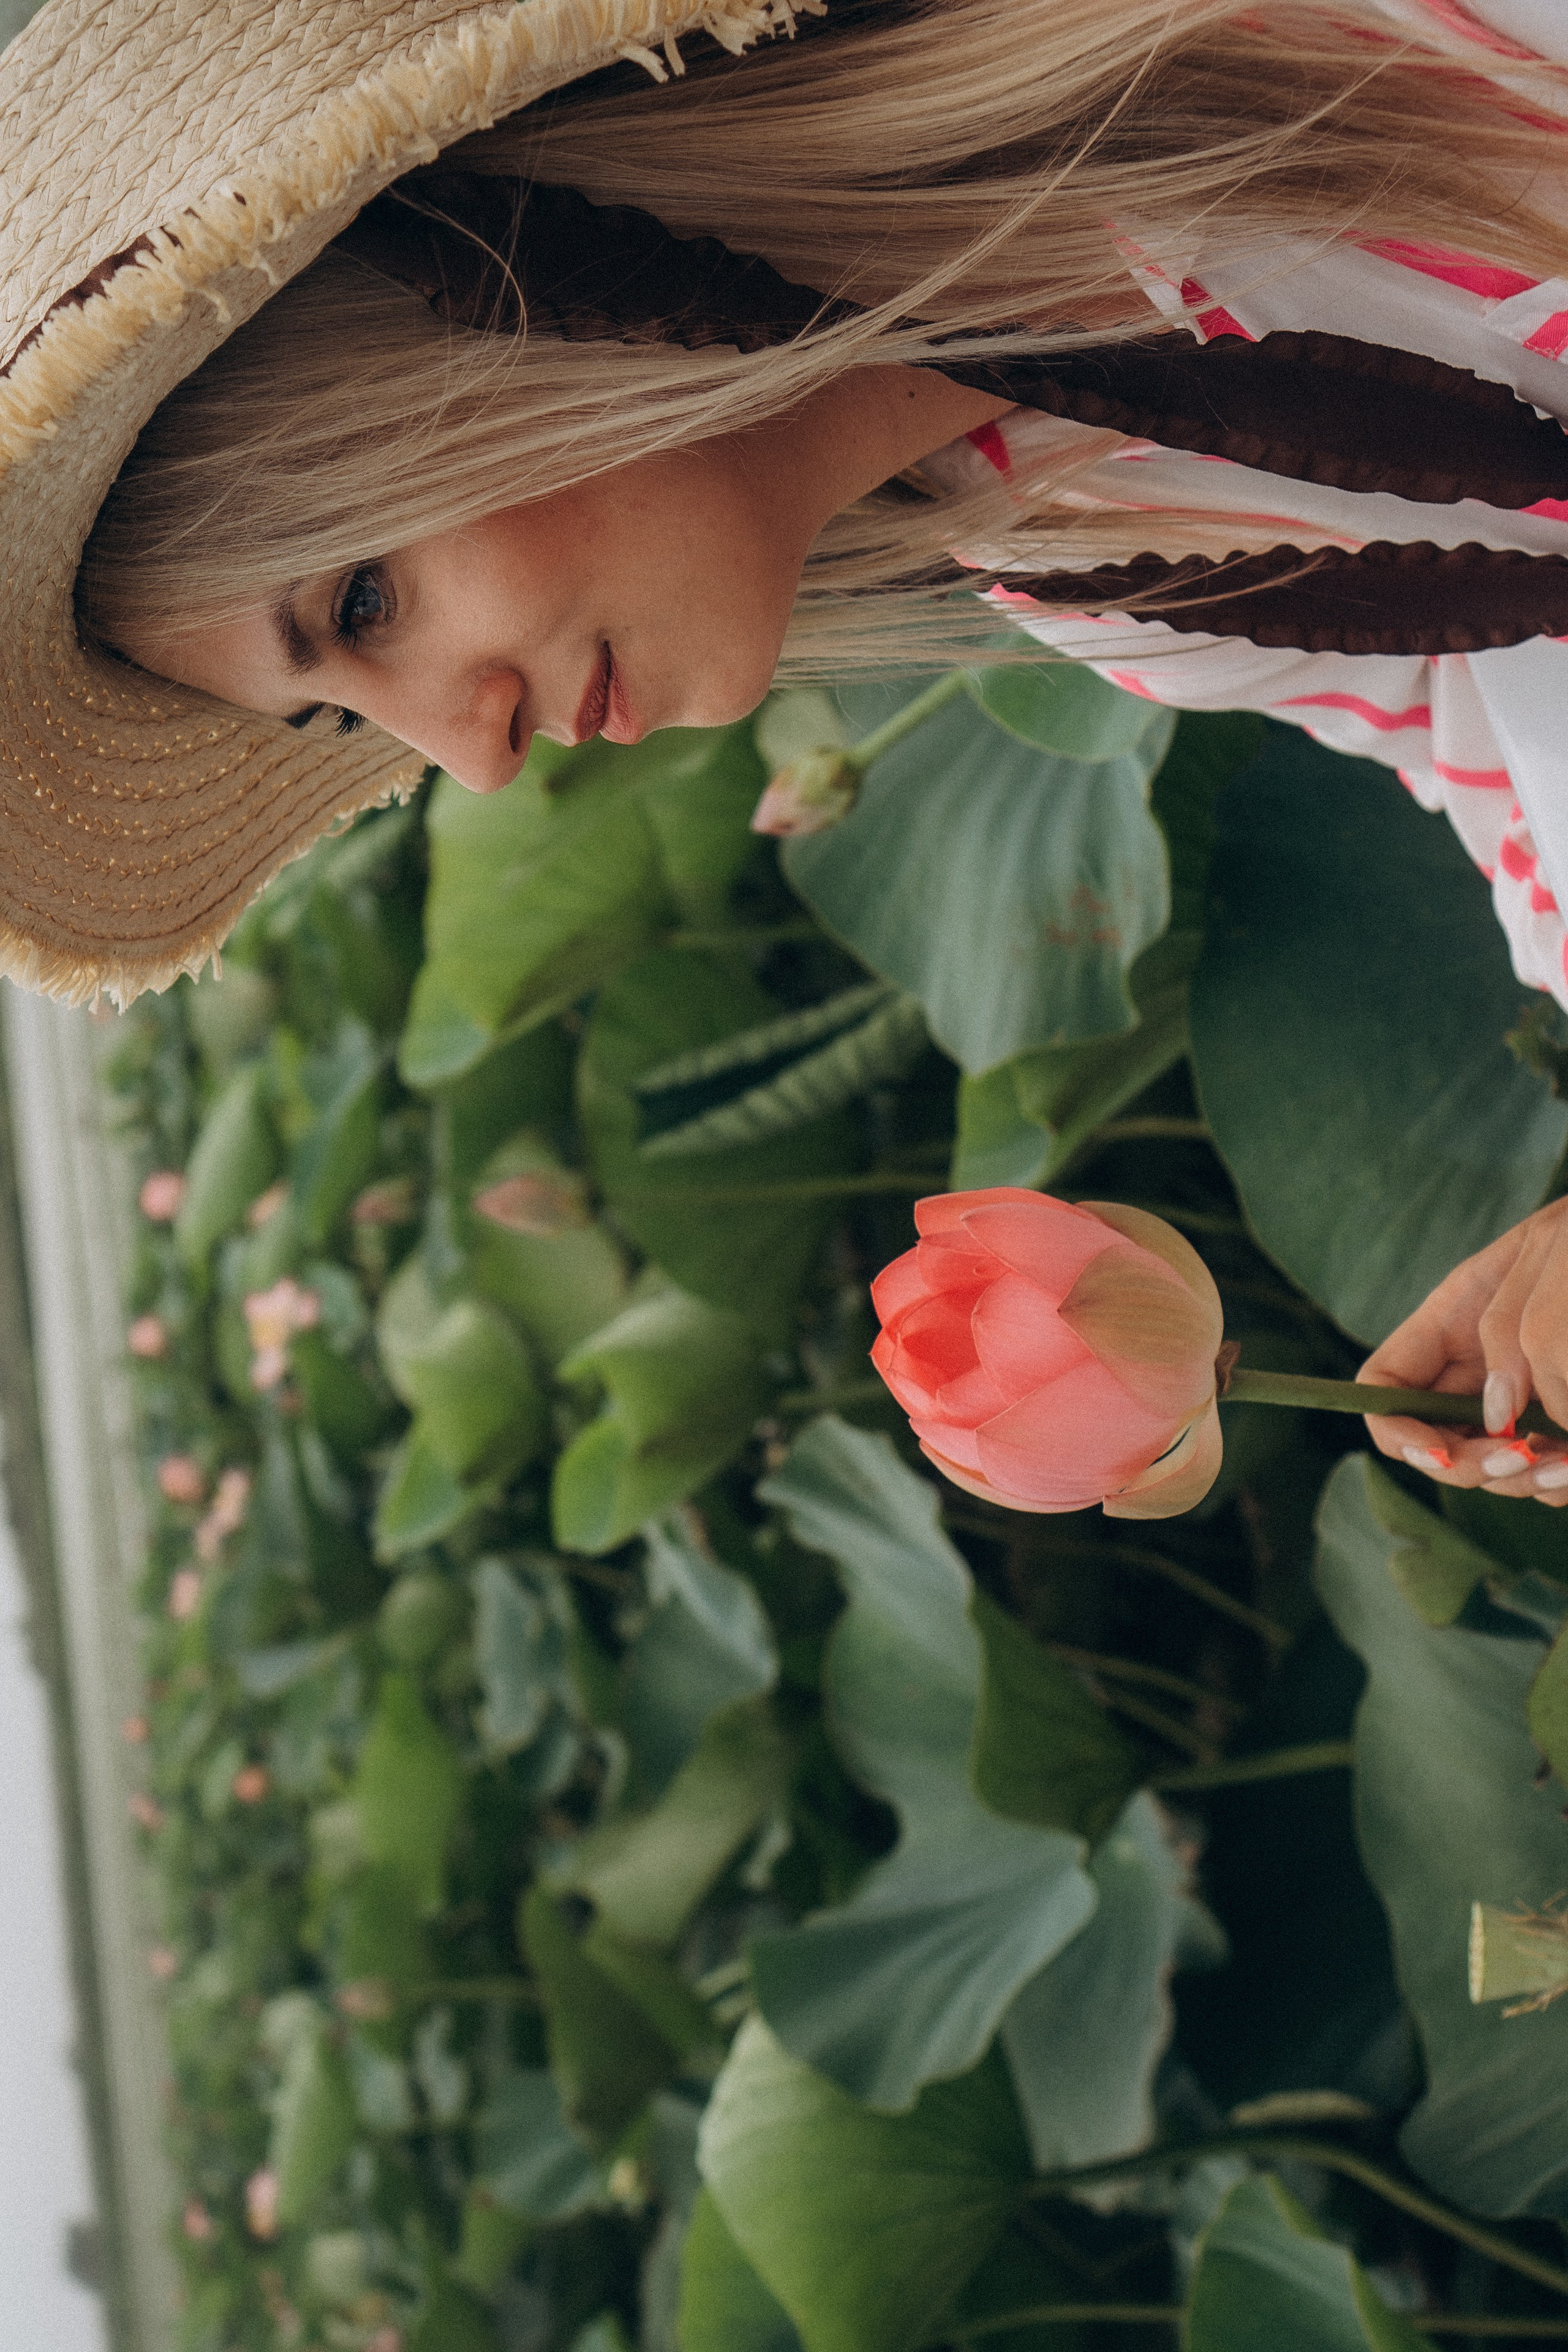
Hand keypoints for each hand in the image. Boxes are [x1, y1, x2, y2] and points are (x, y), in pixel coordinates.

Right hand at [1359, 1196, 1567, 1503]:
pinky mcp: (1557, 1422)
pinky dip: (1555, 1482)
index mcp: (1448, 1323)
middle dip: (1470, 1467)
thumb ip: (1511, 1328)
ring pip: (1491, 1468)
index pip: (1383, 1390)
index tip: (1442, 1451)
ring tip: (1567, 1466)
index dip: (1396, 1429)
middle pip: (1437, 1445)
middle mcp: (1474, 1370)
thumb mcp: (1552, 1253)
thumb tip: (1497, 1414)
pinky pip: (1540, 1472)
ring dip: (1522, 1481)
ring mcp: (1517, 1399)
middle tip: (1524, 1459)